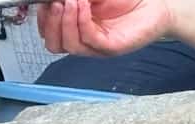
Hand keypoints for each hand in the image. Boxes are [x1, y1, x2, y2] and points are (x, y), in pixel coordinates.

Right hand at [37, 0, 178, 56]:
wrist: (153, 4)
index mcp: (75, 27)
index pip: (48, 32)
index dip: (41, 18)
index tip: (42, 2)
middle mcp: (84, 39)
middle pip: (54, 43)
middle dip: (49, 22)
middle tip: (55, 3)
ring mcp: (97, 46)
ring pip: (69, 45)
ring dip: (65, 21)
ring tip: (70, 1)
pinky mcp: (112, 48)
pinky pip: (90, 39)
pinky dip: (82, 22)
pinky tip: (83, 5)